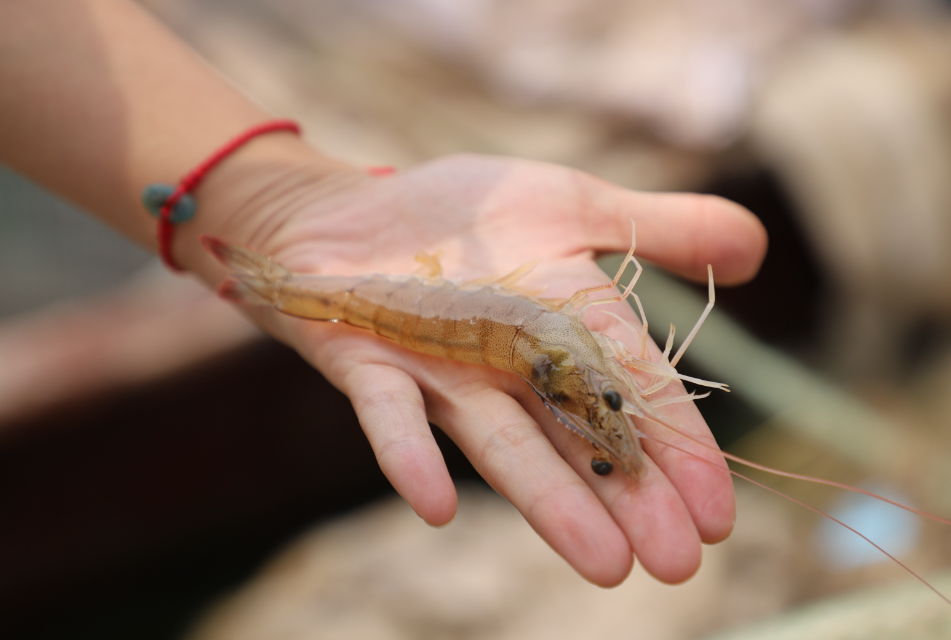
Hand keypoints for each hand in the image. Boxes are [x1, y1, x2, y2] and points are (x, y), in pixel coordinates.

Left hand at [205, 153, 765, 586]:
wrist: (347, 209)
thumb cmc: (462, 214)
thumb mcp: (571, 203)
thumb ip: (660, 227)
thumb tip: (759, 249)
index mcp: (562, 324)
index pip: (632, 387)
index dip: (677, 445)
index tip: (719, 515)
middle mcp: (507, 364)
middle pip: (575, 435)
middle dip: (626, 498)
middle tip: (677, 565)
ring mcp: (437, 371)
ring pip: (500, 442)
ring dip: (546, 501)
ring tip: (603, 564)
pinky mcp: (367, 364)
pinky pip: (389, 415)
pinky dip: (409, 455)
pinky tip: (435, 507)